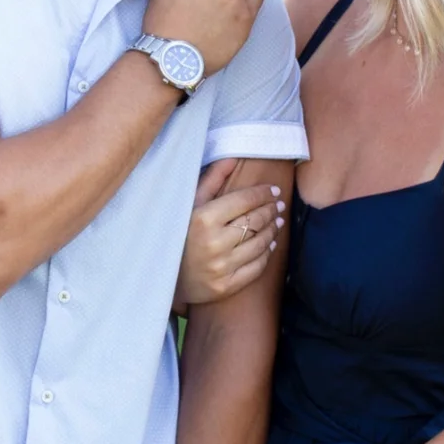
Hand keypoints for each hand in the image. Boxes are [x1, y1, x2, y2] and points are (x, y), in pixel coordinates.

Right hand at [174, 160, 283, 311]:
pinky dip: (267, 253)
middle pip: (256, 221)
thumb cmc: (179, 233)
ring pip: (260, 243)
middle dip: (271, 210)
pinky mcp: (227, 286)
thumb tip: (234, 158)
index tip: (272, 190)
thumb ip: (213, 179)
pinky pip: (257, 266)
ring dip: (273, 230)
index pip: (244, 201)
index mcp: (203, 219)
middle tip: (278, 205)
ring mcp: (222, 267)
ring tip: (277, 221)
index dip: (262, 193)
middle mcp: (214, 243)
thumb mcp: (190, 203)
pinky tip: (269, 243)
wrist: (165, 276)